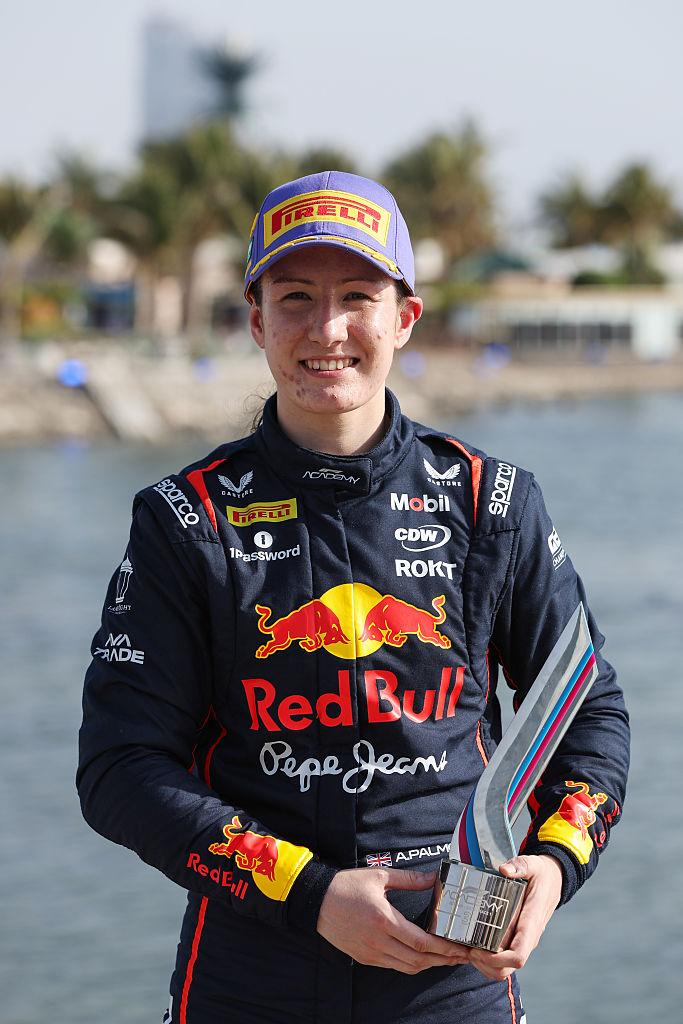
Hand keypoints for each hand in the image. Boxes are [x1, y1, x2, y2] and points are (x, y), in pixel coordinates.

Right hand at [317, 867, 470, 972]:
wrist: (316, 901)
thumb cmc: (347, 886)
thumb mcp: (379, 876)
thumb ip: (409, 879)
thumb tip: (433, 878)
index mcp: (384, 920)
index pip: (421, 941)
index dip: (443, 948)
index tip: (460, 948)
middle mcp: (378, 941)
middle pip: (418, 960)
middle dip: (443, 960)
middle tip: (460, 957)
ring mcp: (371, 952)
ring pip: (407, 967)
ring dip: (429, 965)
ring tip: (445, 959)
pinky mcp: (364, 958)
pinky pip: (393, 966)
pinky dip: (411, 964)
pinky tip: (421, 957)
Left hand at [469, 853, 562, 980]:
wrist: (554, 879)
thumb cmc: (541, 874)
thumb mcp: (532, 864)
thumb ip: (520, 866)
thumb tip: (504, 871)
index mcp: (531, 923)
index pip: (518, 955)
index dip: (497, 960)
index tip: (478, 950)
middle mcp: (528, 938)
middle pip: (508, 968)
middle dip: (486, 965)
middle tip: (468, 950)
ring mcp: (523, 941)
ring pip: (505, 968)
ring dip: (485, 965)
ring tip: (468, 949)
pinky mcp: (518, 939)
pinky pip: (504, 960)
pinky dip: (488, 960)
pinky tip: (475, 946)